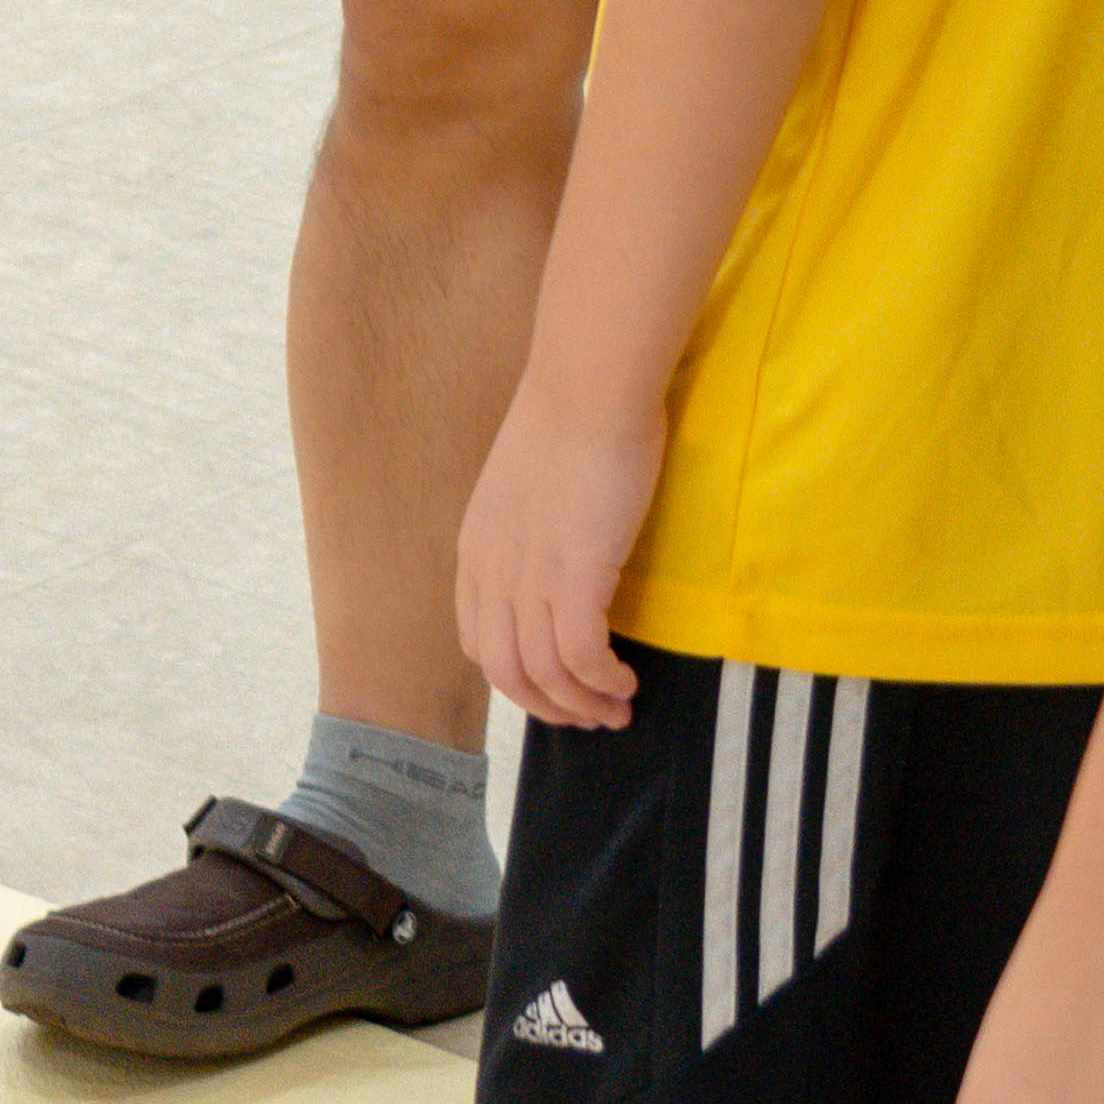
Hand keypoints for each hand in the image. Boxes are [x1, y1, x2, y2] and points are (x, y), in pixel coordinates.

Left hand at [455, 379, 659, 730]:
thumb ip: (531, 525)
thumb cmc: (571, 415)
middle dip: (548, 707)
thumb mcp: (529, 482)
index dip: (515, 677)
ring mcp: (530, 577)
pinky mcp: (575, 576)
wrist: (589, 386)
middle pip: (506, 672)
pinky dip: (603, 681)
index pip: (478, 641)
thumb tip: (563, 550)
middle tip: (590, 717)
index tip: (554, 686)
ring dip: (583, 704)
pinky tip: (627, 683)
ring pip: (545, 674)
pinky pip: (582, 657)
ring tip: (618, 709)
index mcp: (477, 550)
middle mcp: (493, 572)